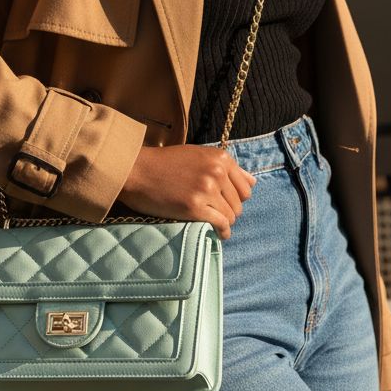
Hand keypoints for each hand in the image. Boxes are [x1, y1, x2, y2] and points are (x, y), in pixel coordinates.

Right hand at [118, 144, 256, 240]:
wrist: (136, 170)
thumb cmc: (165, 163)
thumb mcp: (199, 156)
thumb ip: (226, 168)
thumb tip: (253, 183)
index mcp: (220, 158)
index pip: (246, 187)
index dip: (237, 198)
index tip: (226, 204)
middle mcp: (217, 172)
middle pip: (239, 203)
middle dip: (230, 211)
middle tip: (216, 215)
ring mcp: (206, 190)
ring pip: (231, 216)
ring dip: (224, 222)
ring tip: (214, 224)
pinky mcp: (195, 207)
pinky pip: (220, 224)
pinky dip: (222, 232)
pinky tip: (218, 234)